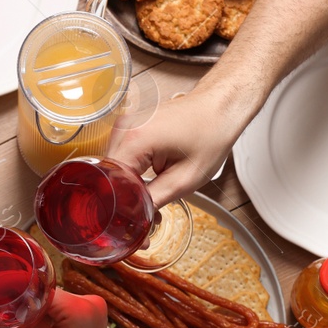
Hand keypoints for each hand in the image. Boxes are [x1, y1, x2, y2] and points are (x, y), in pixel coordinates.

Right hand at [24, 291, 130, 327]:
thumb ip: (26, 318)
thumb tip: (14, 302)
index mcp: (79, 306)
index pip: (41, 290)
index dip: (23, 300)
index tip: (8, 309)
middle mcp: (91, 300)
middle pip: (49, 295)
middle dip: (34, 308)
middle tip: (21, 326)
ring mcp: (94, 305)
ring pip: (56, 302)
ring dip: (44, 315)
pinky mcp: (92, 313)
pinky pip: (66, 308)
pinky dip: (55, 318)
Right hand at [109, 81, 246, 205]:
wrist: (218, 107)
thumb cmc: (210, 134)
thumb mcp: (185, 179)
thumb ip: (153, 200)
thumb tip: (135, 217)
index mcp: (135, 140)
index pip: (111, 183)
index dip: (121, 205)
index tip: (136, 220)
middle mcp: (124, 129)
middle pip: (109, 176)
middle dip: (126, 196)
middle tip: (150, 210)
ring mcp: (125, 126)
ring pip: (114, 168)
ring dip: (130, 183)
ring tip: (157, 187)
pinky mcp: (130, 127)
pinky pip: (122, 157)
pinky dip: (134, 171)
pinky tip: (154, 174)